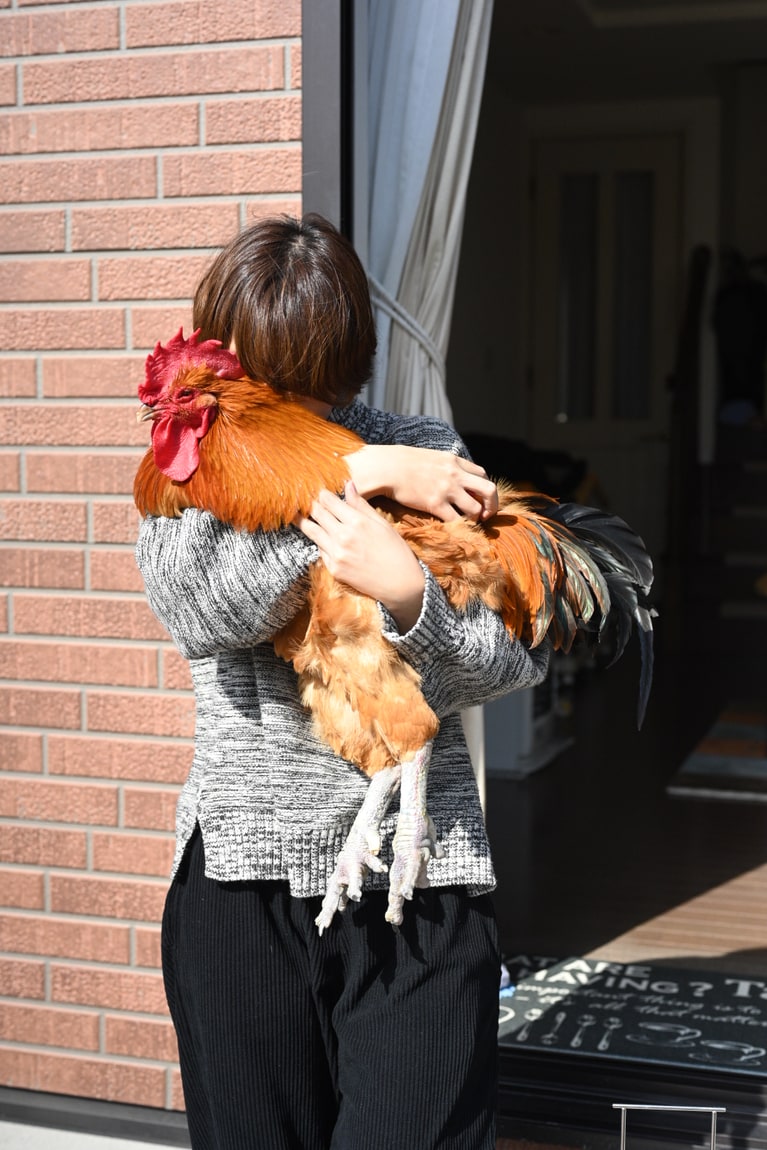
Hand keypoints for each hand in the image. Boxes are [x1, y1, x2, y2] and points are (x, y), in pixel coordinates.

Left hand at [297, 482, 425, 631]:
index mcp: (357, 521)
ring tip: (299, 515)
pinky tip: (321, 537)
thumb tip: (348, 485)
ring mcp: (336, 554)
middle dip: (311, 505)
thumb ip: (361, 504)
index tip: (319, 492)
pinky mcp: (334, 569)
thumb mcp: (382, 523)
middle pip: (316, 513)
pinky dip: (319, 541)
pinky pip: (319, 550)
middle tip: (306, 501)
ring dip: (305, 521)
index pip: (328, 500)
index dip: (321, 494)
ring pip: (311, 531)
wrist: (400, 584)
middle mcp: (343, 536)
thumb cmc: (396, 551)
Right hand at [346, 444, 497, 521]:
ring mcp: (447, 490)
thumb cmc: (401, 462)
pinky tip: (452, 529)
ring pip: (476, 509)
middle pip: (489, 490)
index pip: (482, 474)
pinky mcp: (435, 504)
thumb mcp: (430, 457)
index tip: (478, 498)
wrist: (385, 467)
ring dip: (474, 519)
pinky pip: (456, 520)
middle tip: (484, 515)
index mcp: (454, 461)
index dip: (483, 488)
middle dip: (491, 506)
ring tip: (466, 523)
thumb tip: (447, 474)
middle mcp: (455, 475)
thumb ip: (443, 465)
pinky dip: (458, 527)